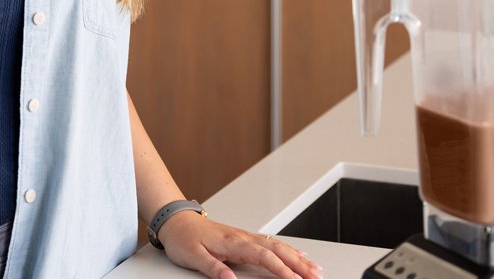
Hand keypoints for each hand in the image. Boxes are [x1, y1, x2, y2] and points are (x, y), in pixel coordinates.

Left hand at [157, 211, 322, 278]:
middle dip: (299, 264)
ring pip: (279, 246)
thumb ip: (213, 268)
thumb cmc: (184, 238)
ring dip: (298, 257)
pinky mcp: (245, 238)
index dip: (283, 270)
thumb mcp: (193, 256)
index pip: (265, 257)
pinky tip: (299, 255)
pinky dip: (289, 250)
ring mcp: (246, 236)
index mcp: (233, 242)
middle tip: (316, 277)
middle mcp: (243, 237)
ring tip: (315, 269)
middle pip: (278, 250)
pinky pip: (273, 243)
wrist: (177, 221)